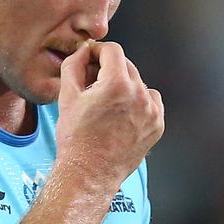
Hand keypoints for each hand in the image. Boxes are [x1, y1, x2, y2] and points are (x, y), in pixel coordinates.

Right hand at [56, 41, 164, 186]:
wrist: (89, 172)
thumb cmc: (76, 138)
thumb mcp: (67, 96)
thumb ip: (74, 65)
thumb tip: (83, 52)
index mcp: (117, 85)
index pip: (113, 50)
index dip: (98, 51)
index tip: (90, 58)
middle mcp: (139, 95)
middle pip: (126, 64)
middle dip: (109, 68)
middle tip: (93, 82)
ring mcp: (152, 112)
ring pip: (138, 82)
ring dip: (123, 84)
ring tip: (107, 102)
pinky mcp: (157, 125)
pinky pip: (151, 101)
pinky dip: (138, 101)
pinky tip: (121, 112)